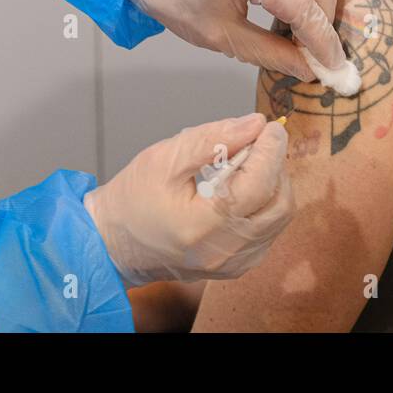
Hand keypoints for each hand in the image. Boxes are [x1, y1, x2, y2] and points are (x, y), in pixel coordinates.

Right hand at [83, 114, 293, 284]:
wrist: (113, 243)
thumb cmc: (133, 200)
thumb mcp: (164, 159)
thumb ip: (212, 139)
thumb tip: (253, 124)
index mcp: (202, 225)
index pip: (258, 184)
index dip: (270, 150)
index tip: (269, 127)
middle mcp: (223, 252)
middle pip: (278, 203)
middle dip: (275, 166)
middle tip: (258, 142)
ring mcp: (232, 264)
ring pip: (278, 219)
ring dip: (273, 184)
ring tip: (248, 163)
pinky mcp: (235, 267)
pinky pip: (268, 232)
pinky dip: (265, 205)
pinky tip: (243, 188)